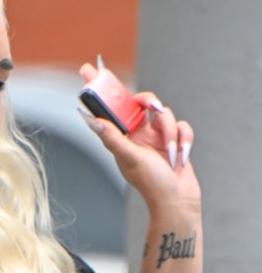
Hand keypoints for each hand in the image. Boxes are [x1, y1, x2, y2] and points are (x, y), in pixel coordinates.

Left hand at [78, 63, 199, 217]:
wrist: (178, 202)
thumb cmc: (151, 184)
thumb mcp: (130, 159)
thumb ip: (113, 138)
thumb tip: (91, 120)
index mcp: (122, 138)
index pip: (109, 109)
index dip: (100, 90)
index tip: (89, 69)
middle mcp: (138, 135)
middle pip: (140, 102)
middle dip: (149, 103)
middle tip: (151, 107)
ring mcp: (157, 136)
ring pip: (165, 113)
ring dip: (171, 132)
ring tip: (169, 153)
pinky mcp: (175, 140)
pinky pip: (182, 125)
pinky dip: (184, 139)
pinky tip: (180, 156)